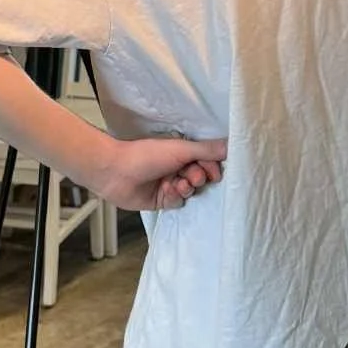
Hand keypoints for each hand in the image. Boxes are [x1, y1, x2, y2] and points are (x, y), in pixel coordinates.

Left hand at [94, 136, 226, 211]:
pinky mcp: (161, 200)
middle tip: (192, 177)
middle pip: (201, 177)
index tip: (214, 171)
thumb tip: (231, 144)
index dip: (212, 167)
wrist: (116, 172)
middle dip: (200, 178)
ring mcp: (169, 184)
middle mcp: (177, 167)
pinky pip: (178, 202)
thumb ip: (207, 150)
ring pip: (191, 191)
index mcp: (181, 152)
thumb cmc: (145, 155)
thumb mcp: (181, 149)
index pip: (207, 161)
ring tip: (178, 184)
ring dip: (187, 188)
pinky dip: (175, 197)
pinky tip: (167, 191)